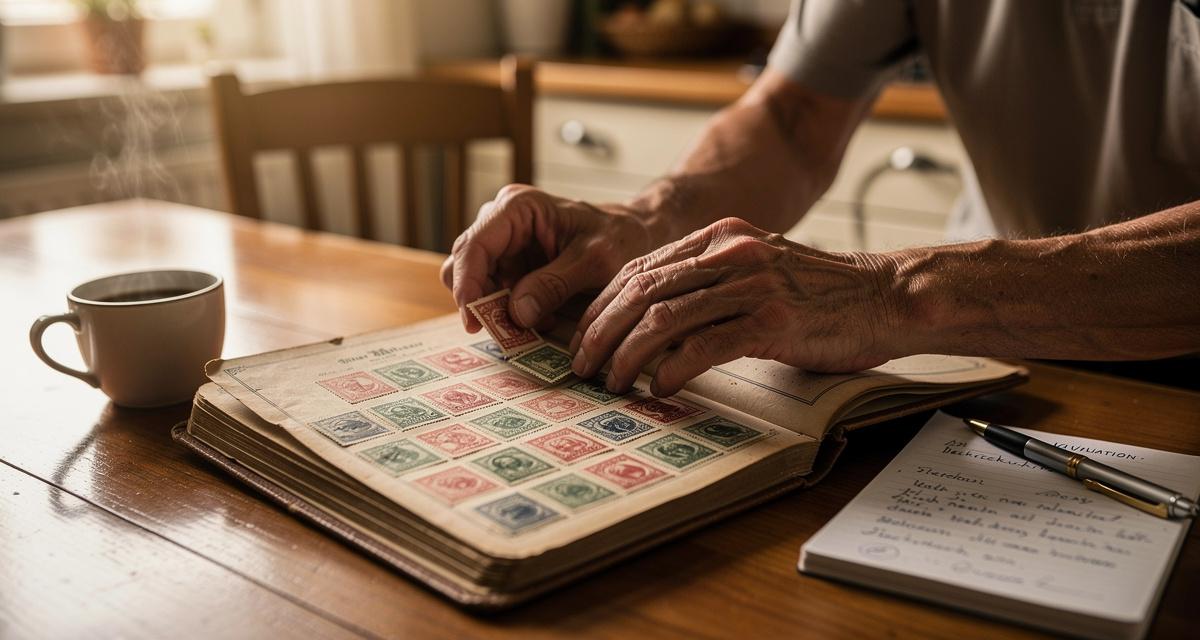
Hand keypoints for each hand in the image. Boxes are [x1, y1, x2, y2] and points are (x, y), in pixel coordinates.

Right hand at [441, 184, 654, 331]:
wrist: (636, 237)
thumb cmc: (619, 238)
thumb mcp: (594, 261)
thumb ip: (555, 284)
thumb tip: (516, 312)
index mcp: (518, 207)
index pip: (474, 245)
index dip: (467, 284)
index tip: (474, 320)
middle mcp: (502, 221)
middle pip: (466, 264)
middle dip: (479, 301)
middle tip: (502, 332)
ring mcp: (505, 243)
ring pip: (477, 283)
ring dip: (495, 309)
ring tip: (529, 326)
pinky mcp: (512, 265)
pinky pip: (495, 293)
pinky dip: (509, 312)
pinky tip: (539, 319)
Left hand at [570, 218, 898, 396]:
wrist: (885, 297)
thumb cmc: (819, 296)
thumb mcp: (756, 271)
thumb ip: (709, 283)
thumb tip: (652, 322)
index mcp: (720, 236)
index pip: (640, 268)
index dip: (601, 305)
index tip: (583, 337)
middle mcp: (730, 252)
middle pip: (641, 291)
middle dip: (601, 332)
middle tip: (582, 365)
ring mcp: (751, 284)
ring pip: (663, 319)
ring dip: (628, 356)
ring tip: (613, 382)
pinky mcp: (772, 320)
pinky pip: (703, 346)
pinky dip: (671, 370)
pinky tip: (658, 388)